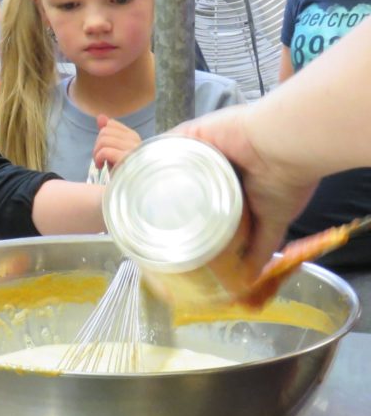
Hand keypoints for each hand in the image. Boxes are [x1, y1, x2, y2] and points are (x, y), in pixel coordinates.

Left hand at [92, 114, 141, 169]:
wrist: (131, 193)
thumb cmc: (123, 173)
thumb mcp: (113, 151)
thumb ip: (108, 134)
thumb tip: (101, 117)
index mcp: (134, 137)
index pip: (111, 124)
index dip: (101, 137)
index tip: (104, 151)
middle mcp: (136, 141)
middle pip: (105, 131)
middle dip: (97, 145)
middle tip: (100, 160)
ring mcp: (133, 151)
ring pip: (104, 139)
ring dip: (97, 153)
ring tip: (100, 164)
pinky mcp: (128, 160)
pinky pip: (105, 151)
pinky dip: (98, 158)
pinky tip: (100, 167)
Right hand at [175, 105, 315, 286]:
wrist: (278, 143)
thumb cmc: (236, 133)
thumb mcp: (193, 132)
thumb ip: (168, 143)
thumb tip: (135, 157)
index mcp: (221, 167)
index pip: (200, 188)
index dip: (183, 202)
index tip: (162, 219)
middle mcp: (240, 189)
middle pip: (218, 215)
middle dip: (201, 231)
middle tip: (176, 249)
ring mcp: (257, 208)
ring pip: (238, 235)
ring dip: (224, 252)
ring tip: (199, 269)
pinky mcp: (274, 223)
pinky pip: (263, 250)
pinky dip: (252, 268)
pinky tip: (234, 283)